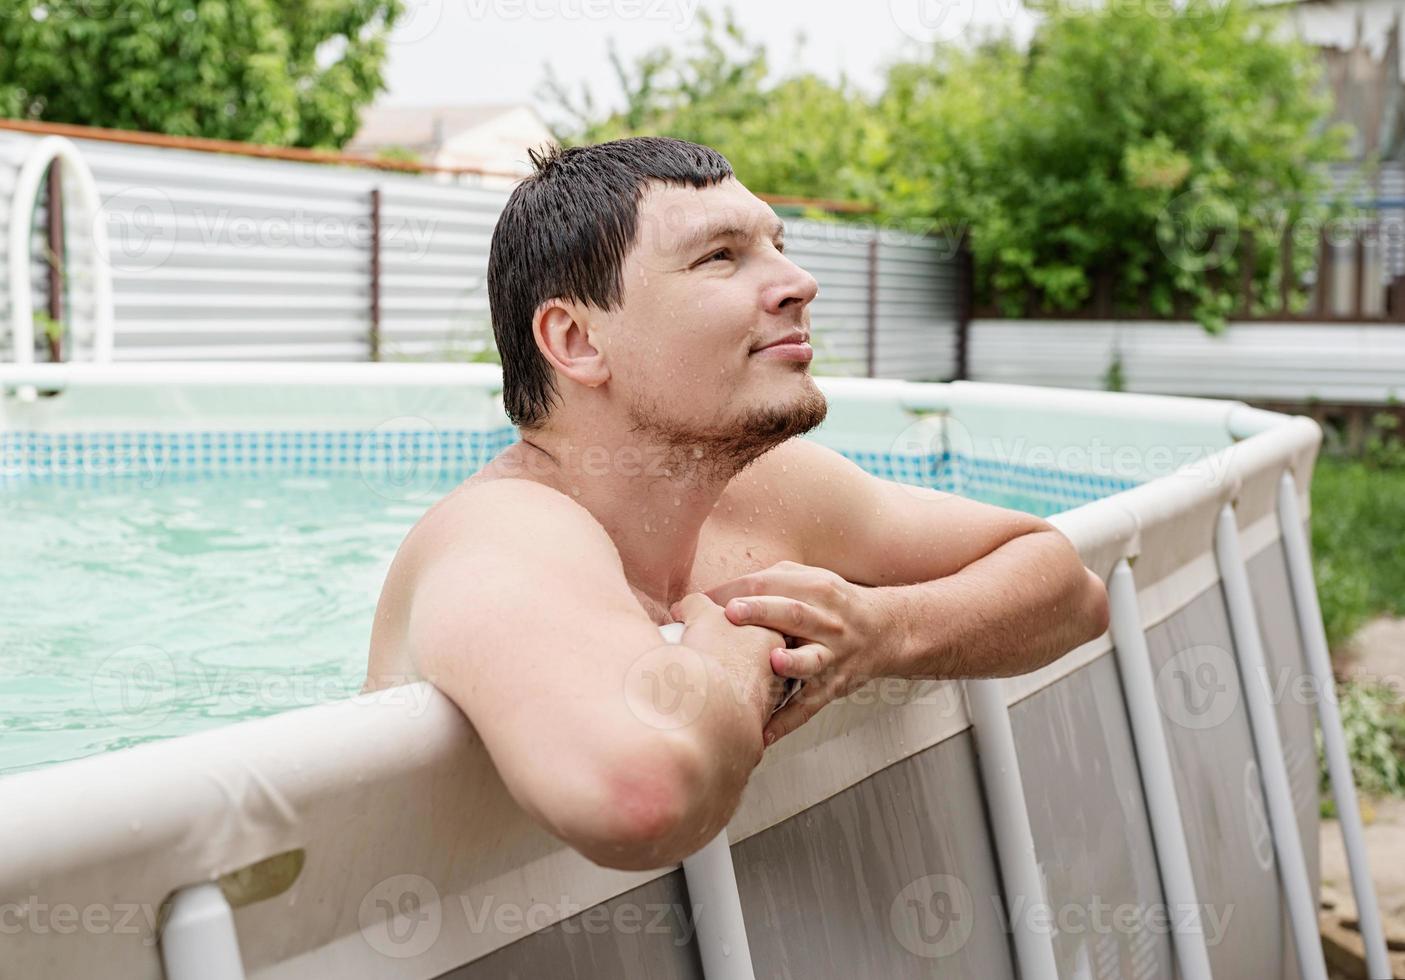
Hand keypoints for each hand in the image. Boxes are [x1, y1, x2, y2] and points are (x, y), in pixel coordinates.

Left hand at [689, 560, 905, 745]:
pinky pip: (809, 706)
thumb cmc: (836, 604)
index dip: (737, 591)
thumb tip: (720, 593)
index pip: (771, 584)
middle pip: (793, 613)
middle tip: (731, 614)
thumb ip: (773, 581)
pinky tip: (764, 734)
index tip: (704, 599)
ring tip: (771, 666)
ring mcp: (832, 655)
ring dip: (790, 664)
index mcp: (815, 590)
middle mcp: (826, 622)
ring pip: (810, 660)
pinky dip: (787, 722)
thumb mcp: (813, 579)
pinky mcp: (833, 686)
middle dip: (763, 613)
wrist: (886, 631)